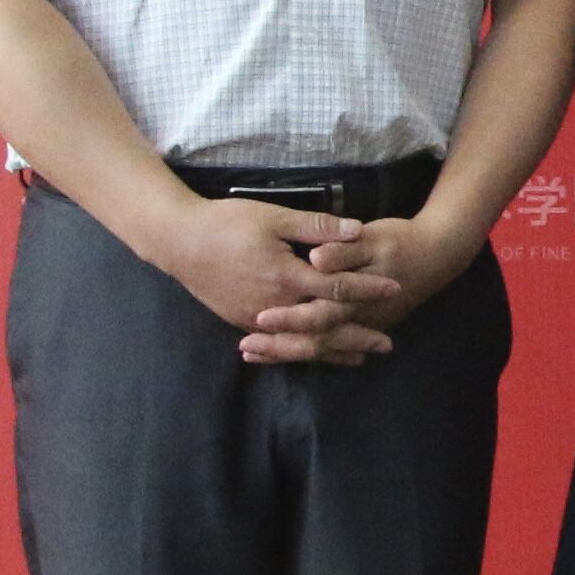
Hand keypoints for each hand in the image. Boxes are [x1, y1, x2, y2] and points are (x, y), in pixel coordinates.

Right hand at [146, 194, 384, 344]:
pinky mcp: (242, 321)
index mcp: (287, 276)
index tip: (394, 290)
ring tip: (359, 357)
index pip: (338, 287)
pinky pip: (279, 343)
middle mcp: (275, 305)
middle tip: (387, 344)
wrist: (179, 242)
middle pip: (325, 325)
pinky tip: (314, 353)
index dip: (368, 288)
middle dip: (358, 335)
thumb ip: (316, 227)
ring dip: (333, 350)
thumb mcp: (274, 217)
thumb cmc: (227, 223)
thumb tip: (358, 231)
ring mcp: (256, 318)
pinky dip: (302, 351)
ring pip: (302, 342)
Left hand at [242, 211, 474, 366]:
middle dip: (279, 346)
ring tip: (252, 353)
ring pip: (319, 348)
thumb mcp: (374, 238)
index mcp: (356, 297)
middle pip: (314, 340)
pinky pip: (329, 345)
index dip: (289, 318)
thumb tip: (316, 258)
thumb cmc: (403, 241)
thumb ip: (342, 249)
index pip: (318, 314)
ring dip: (286, 351)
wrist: (439, 253)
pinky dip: (304, 350)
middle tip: (245, 348)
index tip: (260, 319)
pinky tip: (280, 351)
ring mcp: (360, 326)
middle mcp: (357, 319)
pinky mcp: (362, 326)